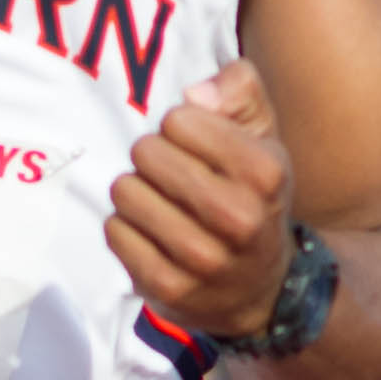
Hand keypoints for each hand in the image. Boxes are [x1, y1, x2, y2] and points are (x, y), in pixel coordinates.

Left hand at [105, 59, 293, 338]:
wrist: (260, 288)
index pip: (178, 120)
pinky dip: (124, 227)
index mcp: (265, 173)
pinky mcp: (169, 289)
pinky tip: (150, 234)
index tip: (196, 148)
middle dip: (151, 157)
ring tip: (161, 204)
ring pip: (125, 192)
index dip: (178, 127)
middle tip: (171, 176)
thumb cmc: (251, 196)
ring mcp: (204, 260)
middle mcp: (240, 218)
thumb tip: (195, 94)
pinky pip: (115, 232)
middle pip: (145, 152)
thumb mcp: (263, 136)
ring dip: (135, 193)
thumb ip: (239, 91)